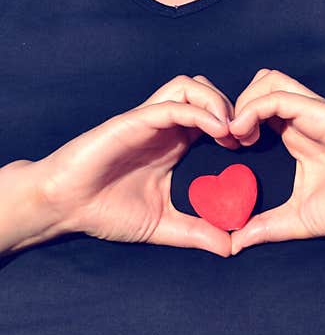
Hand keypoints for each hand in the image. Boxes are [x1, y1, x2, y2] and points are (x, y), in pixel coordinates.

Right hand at [38, 75, 237, 256]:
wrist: (63, 207)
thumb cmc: (106, 212)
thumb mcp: (163, 227)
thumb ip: (197, 233)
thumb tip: (230, 248)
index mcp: (173, 145)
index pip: (212, 117)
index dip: (236, 125)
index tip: (252, 148)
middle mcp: (163, 127)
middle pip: (205, 92)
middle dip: (233, 108)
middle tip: (246, 137)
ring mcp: (147, 121)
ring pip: (189, 86)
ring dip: (218, 102)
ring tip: (232, 132)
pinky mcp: (132, 121)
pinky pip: (171, 104)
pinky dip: (199, 111)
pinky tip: (218, 132)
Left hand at [227, 69, 324, 253]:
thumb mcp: (296, 220)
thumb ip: (266, 227)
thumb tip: (235, 245)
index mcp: (297, 135)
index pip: (259, 109)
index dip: (236, 121)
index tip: (227, 149)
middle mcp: (303, 119)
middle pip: (260, 84)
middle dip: (235, 104)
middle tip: (228, 137)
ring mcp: (312, 113)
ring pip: (268, 79)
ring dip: (244, 101)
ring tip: (237, 132)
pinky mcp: (320, 113)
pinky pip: (279, 96)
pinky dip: (253, 108)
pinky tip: (243, 132)